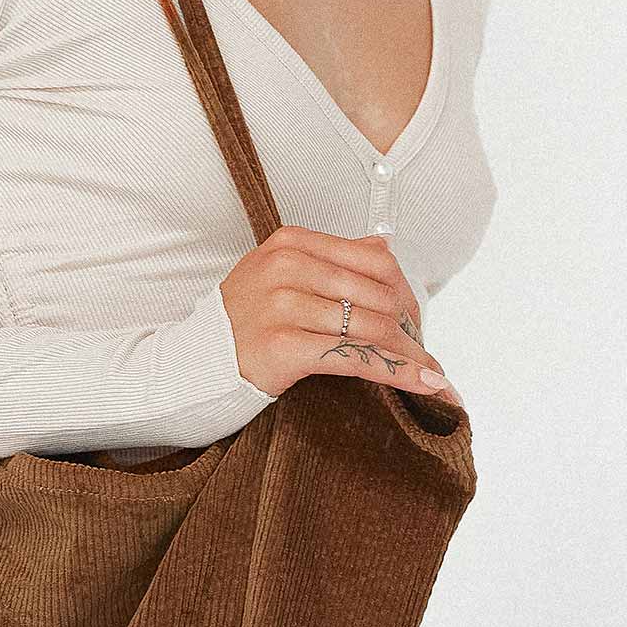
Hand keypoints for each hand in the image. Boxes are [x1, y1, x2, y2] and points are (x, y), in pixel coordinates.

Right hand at [220, 226, 463, 405]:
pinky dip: (398, 373)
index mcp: (292, 242)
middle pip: (378, 294)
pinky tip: (426, 384)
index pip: (374, 260)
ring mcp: (283, 306)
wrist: (195, 364)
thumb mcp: (277, 273)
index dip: (406, 292)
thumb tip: (384, 247)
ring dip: (410, 354)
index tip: (415, 320)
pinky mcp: (283, 347)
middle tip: (422, 352)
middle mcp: (287, 267)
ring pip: (372, 327)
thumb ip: (329, 258)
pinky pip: (356, 358)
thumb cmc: (242, 323)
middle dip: (410, 328)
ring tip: (431, 373)